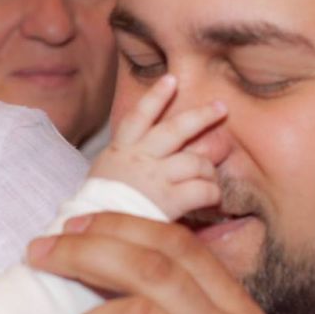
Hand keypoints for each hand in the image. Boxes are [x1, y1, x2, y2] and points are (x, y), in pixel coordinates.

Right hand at [90, 75, 224, 219]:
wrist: (94, 234)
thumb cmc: (100, 208)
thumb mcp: (106, 173)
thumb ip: (129, 159)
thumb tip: (156, 150)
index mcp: (121, 150)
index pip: (139, 115)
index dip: (156, 96)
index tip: (171, 79)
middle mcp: (139, 158)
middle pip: (175, 129)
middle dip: (201, 116)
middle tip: (221, 107)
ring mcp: (155, 178)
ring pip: (195, 160)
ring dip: (207, 168)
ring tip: (209, 175)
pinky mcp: (169, 200)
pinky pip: (202, 189)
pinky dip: (211, 193)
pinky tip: (211, 198)